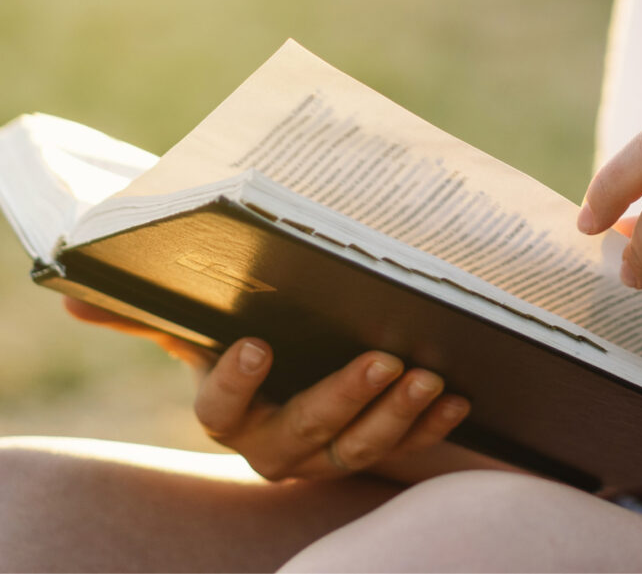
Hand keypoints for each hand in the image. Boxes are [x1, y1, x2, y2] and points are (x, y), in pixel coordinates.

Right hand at [64, 298, 470, 480]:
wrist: (290, 379)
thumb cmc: (243, 341)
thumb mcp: (197, 328)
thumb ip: (148, 314)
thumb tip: (74, 292)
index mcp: (228, 411)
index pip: (217, 410)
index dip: (234, 383)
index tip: (254, 344)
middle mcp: (272, 445)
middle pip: (305, 432)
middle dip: (344, 399)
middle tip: (384, 359)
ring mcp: (323, 456)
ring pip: (358, 450)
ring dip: (396, 418)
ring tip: (428, 377)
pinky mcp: (370, 452)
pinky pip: (402, 451)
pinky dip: (431, 429)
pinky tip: (458, 399)